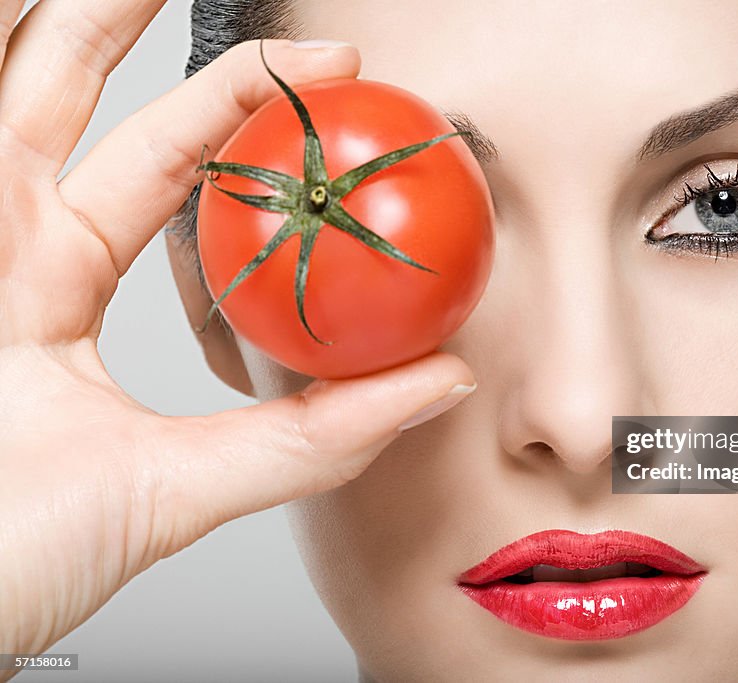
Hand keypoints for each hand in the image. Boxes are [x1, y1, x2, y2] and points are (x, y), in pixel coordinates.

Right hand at [0, 0, 475, 671]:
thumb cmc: (15, 557)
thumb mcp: (183, 486)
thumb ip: (312, 438)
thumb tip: (443, 385)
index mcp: (57, 297)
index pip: (161, 175)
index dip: (241, 120)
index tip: (331, 77)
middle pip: (72, 103)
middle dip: (136, 30)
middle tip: (235, 0)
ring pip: (5, 82)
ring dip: (61, 15)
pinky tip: (17, 0)